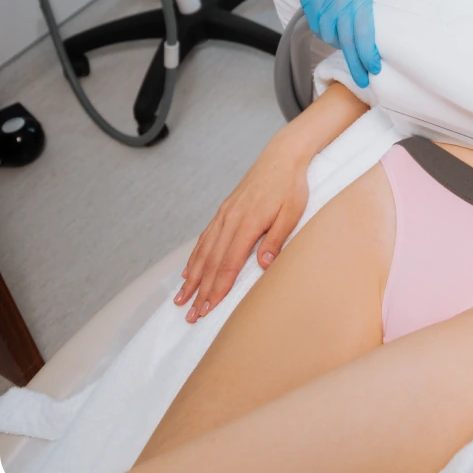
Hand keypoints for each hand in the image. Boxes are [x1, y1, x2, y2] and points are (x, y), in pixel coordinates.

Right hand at [174, 132, 309, 321]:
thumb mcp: (291, 213)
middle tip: (190, 316)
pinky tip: (189, 271)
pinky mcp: (224, 210)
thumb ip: (276, 239)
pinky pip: (205, 237)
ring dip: (193, 278)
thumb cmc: (291, 185)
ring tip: (181, 299)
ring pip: (204, 251)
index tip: (207, 310)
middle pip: (212, 263)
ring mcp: (224, 214)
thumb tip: (263, 266)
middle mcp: (230, 220)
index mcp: (247, 224)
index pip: (229, 264)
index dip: (217, 289)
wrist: (282, 156)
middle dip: (200, 292)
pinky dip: (195, 256)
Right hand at [281, 0, 380, 87]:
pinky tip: (334, 33)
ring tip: (352, 51)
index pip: (363, 34)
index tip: (374, 69)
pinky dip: (326, 33)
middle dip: (356, 63)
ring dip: (341, 46)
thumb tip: (377, 13)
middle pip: (347, 42)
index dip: (368, 55)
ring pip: (329, 36)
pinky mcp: (306, 1)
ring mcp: (319, 3)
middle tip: (364, 79)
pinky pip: (317, 25)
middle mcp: (336, 3)